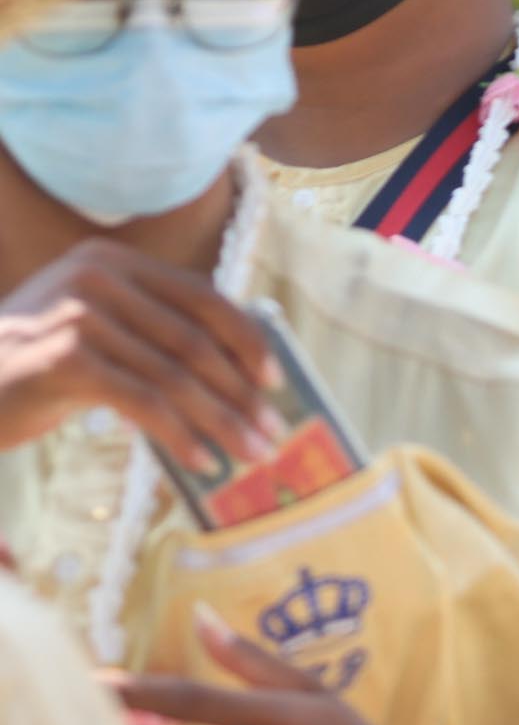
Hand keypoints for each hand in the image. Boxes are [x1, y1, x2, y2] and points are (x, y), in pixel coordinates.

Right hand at [0, 238, 278, 474]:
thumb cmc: (38, 368)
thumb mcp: (100, 334)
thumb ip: (156, 334)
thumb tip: (244, 375)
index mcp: (113, 262)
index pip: (203, 297)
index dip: (247, 341)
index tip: (275, 383)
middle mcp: (96, 277)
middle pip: (195, 342)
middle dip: (241, 393)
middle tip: (272, 433)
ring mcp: (78, 315)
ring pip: (175, 376)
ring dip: (222, 421)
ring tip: (249, 454)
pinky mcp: (64, 358)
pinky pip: (144, 402)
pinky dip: (180, 436)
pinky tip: (201, 462)